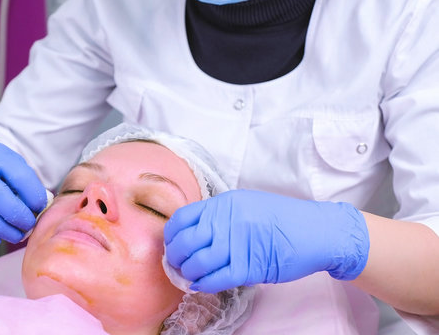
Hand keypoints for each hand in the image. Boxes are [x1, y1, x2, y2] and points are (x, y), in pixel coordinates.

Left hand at [164, 190, 369, 292]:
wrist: (317, 231)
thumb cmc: (284, 218)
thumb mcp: (248, 204)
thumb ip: (222, 215)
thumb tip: (195, 234)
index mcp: (225, 203)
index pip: (182, 218)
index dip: (172, 234)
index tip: (172, 244)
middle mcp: (227, 221)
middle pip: (184, 242)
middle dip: (175, 257)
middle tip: (177, 264)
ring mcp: (237, 244)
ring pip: (197, 263)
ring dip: (188, 273)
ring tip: (188, 276)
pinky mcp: (249, 267)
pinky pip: (216, 279)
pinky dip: (203, 284)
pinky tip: (200, 285)